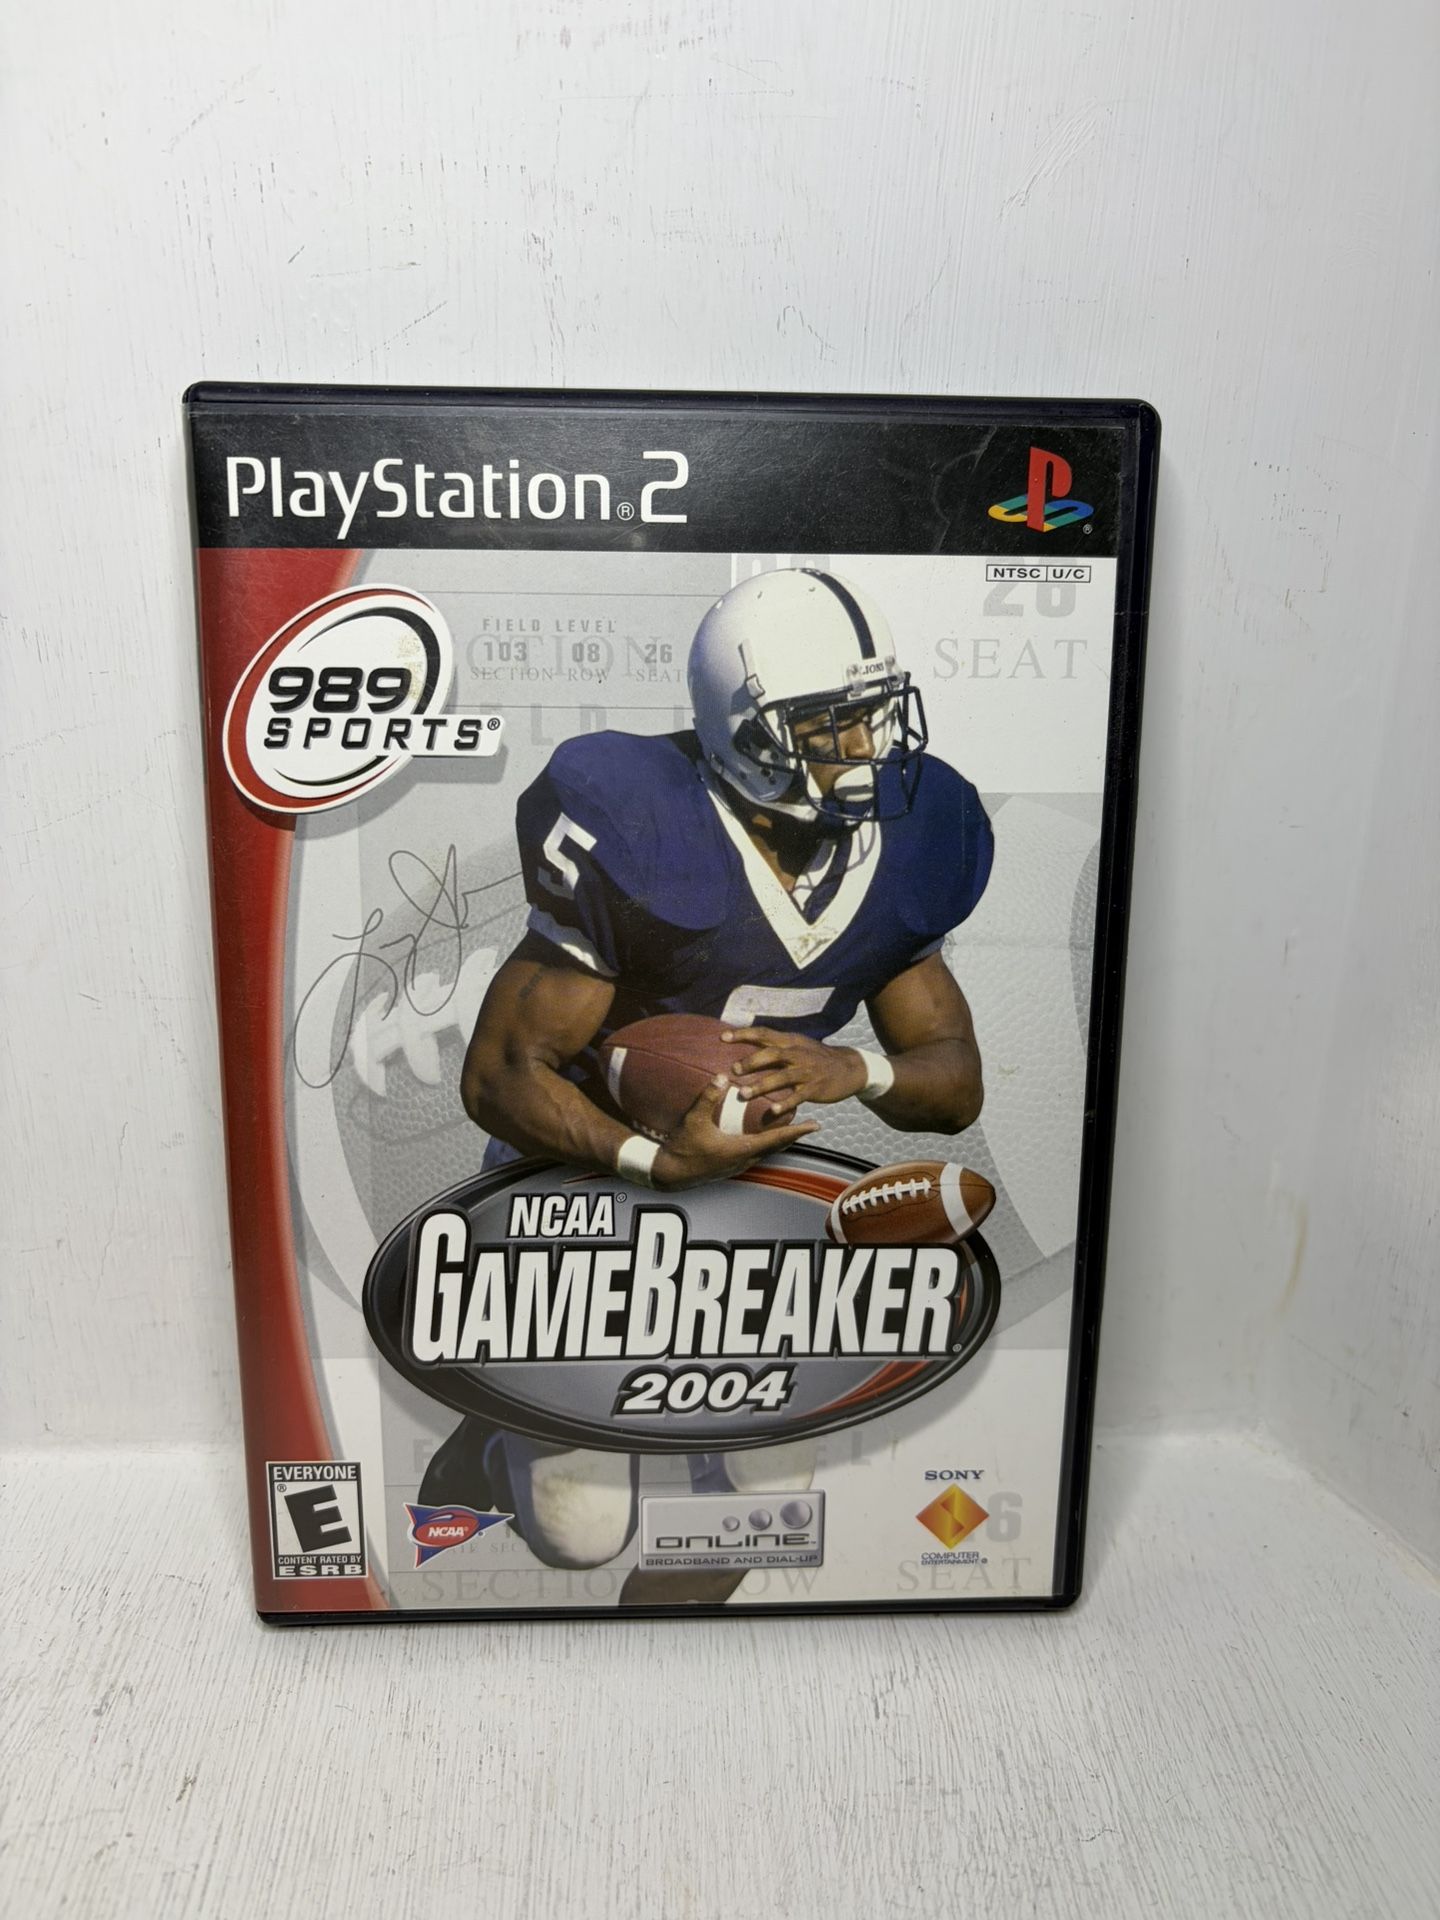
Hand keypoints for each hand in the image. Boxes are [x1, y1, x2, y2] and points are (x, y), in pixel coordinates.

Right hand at [652, 1075, 816, 1190]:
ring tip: (792, 1127)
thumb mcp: (693, 1119)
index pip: (776, 1139)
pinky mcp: (731, 1166)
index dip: (797, 1131)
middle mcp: (745, 1160)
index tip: (814, 1124)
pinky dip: (767, 1143)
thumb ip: (708, 1097)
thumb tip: (722, 1076)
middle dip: (794, 1134)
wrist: (669, 1173)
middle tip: (810, 1123)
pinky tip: (764, 1136)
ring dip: (781, 1139)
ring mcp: (738, 1165)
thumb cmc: (682, 1147)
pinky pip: (757, 1153)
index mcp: (741, 1150)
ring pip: (768, 1151)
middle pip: (777, 1146)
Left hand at [722, 1026, 869, 1118]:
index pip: (764, 1033)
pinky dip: (785, 1104)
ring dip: (761, 1085)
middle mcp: (797, 1054)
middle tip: (732, 1070)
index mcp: (790, 1041)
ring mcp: (807, 1071)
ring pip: (782, 1077)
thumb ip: (775, 1045)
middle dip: (751, 1061)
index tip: (722, 1037)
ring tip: (743, 1094)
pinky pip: (798, 1096)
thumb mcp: (797, 1045)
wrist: (849, 1068)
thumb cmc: (816, 1057)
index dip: (743, 1034)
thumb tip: (748, 1043)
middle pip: (772, 1054)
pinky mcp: (815, 1088)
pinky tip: (772, 1112)